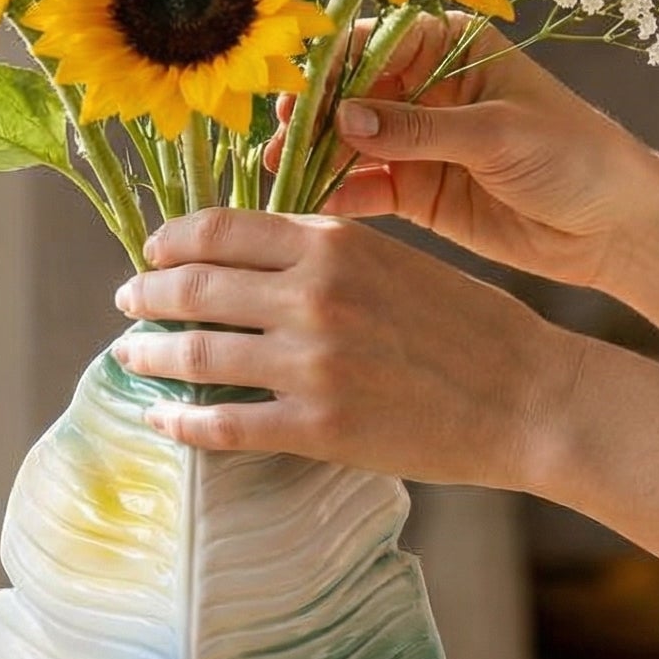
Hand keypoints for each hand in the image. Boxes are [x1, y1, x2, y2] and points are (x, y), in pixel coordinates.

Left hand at [110, 209, 581, 486]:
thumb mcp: (397, 261)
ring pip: (195, 354)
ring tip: (132, 356)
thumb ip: (327, 260)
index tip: (152, 254)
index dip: (170, 242)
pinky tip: (163, 420)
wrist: (529, 397)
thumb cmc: (472, 328)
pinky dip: (180, 422)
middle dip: (146, 295)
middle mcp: (313, 295)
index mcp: (334, 243)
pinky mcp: (318, 429)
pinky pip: (223, 425)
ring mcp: (312, 365)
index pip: (218, 229)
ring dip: (150, 356)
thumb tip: (255, 269)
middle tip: (128, 304)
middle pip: (193, 287)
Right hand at [292, 14, 658, 292]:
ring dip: (315, 157)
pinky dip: (338, 196)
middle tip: (279, 141)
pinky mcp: (419, 193)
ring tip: (282, 175)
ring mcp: (419, 144)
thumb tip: (344, 117)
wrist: (616, 227)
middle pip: (352, 94)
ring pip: (350, 144)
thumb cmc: (576, 156)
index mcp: (453, 48)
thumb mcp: (499, 135)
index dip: (333, 67)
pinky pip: (366, 190)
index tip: (298, 95)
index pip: (377, 44)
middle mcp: (428, 90)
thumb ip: (419, 129)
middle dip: (313, 116)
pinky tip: (311, 206)